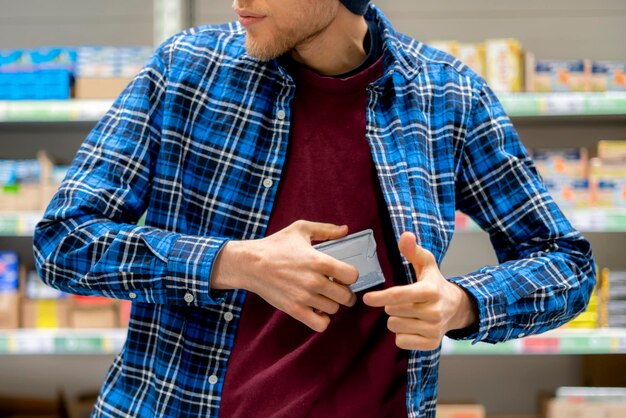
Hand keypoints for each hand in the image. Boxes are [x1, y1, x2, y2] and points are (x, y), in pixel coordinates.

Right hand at [211, 220, 358, 331]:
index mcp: (319, 261)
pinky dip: (322, 320)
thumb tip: (345, 230)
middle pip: (346, 296)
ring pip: (334, 309)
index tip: (343, 274)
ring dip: (332, 304)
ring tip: (324, 296)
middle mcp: (314, 281)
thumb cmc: (275, 245)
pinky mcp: (294, 310)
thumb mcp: (301, 229)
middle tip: (338, 288)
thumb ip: (326, 230)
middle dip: (345, 292)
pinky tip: (317, 310)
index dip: (350, 275)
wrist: (250, 264)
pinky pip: (320, 325)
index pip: (352, 275)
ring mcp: (304, 297)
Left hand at [363, 232, 476, 349]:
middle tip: (405, 302)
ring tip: (410, 313)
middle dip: (391, 306)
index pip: (399, 295)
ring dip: (396, 320)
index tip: (367, 298)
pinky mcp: (431, 344)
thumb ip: (413, 250)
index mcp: (430, 291)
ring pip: (394, 326)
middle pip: (392, 312)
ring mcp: (433, 329)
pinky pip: (400, 341)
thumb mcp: (426, 264)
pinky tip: (413, 326)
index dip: (380, 297)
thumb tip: (405, 235)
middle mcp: (434, 311)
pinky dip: (402, 334)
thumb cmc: (434, 284)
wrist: (457, 309)